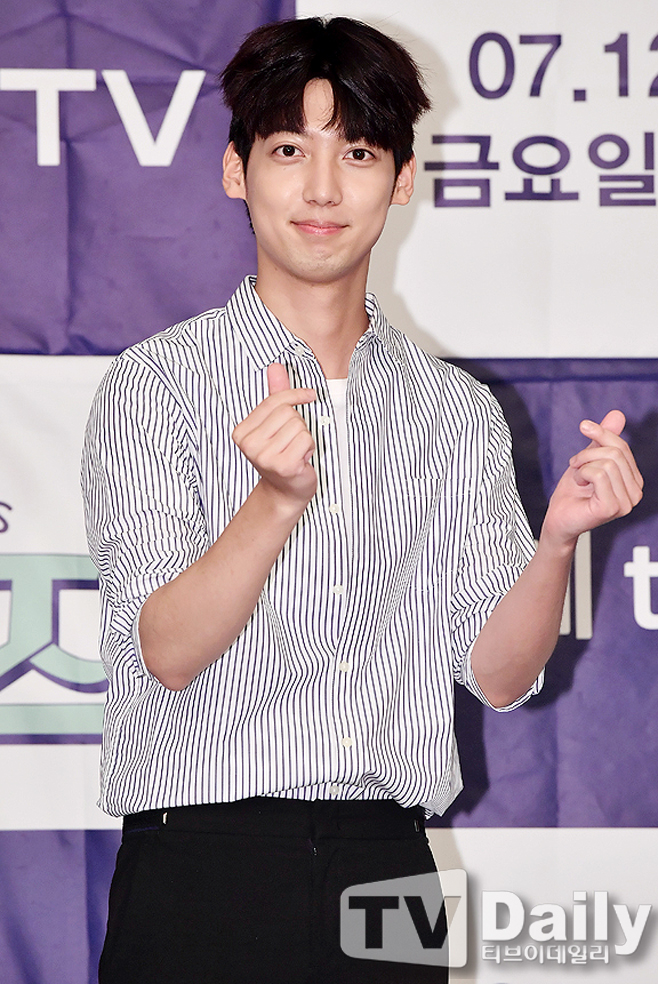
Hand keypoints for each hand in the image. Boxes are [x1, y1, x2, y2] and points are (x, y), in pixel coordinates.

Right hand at [232, 363, 316, 508]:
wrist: (285, 492)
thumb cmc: (282, 455)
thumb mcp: (276, 423)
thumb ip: (276, 395)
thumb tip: (275, 366)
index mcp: (241, 432)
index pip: (274, 401)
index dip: (295, 395)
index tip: (310, 395)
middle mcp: (249, 444)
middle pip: (288, 412)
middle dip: (298, 424)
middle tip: (291, 442)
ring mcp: (264, 457)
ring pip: (299, 425)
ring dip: (304, 438)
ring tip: (295, 451)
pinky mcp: (283, 466)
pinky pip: (306, 439)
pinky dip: (309, 448)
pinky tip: (300, 460)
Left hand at [542, 410, 643, 548]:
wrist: (558, 518)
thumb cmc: (572, 493)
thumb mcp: (588, 459)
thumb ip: (603, 440)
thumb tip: (618, 414)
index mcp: (633, 481)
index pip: (622, 447)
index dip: (601, 433)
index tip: (584, 428)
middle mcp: (635, 493)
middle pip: (616, 452)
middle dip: (588, 453)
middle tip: (575, 464)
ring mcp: (626, 503)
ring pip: (607, 462)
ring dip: (583, 465)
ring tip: (579, 478)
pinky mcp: (611, 508)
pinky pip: (599, 474)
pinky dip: (582, 474)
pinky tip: (580, 486)